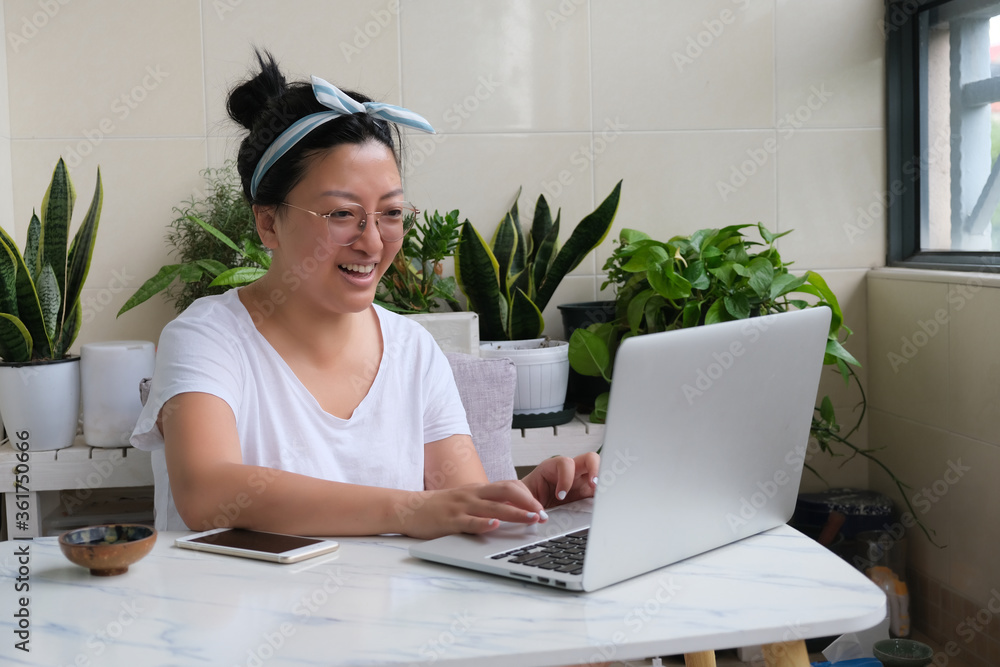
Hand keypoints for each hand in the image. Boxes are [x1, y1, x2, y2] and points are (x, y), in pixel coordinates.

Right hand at [401, 480, 546, 539]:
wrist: (409, 508)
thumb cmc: (440, 507)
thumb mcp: (467, 501)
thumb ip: (486, 504)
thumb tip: (512, 511)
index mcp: (479, 490)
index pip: (509, 486)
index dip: (528, 495)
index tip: (542, 508)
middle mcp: (473, 495)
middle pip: (506, 492)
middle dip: (528, 503)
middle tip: (544, 515)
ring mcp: (462, 507)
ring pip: (493, 507)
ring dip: (515, 513)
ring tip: (532, 519)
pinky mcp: (450, 520)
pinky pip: (469, 522)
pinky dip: (484, 524)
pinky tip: (495, 526)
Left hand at [520, 453, 599, 507]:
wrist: (528, 505)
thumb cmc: (526, 497)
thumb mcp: (526, 497)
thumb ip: (533, 504)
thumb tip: (541, 515)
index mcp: (553, 467)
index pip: (565, 463)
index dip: (565, 478)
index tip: (560, 495)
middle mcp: (571, 472)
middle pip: (590, 459)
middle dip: (596, 469)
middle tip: (594, 485)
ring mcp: (581, 482)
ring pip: (600, 474)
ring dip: (604, 484)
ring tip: (604, 497)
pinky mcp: (587, 495)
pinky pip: (600, 493)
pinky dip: (604, 498)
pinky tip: (603, 506)